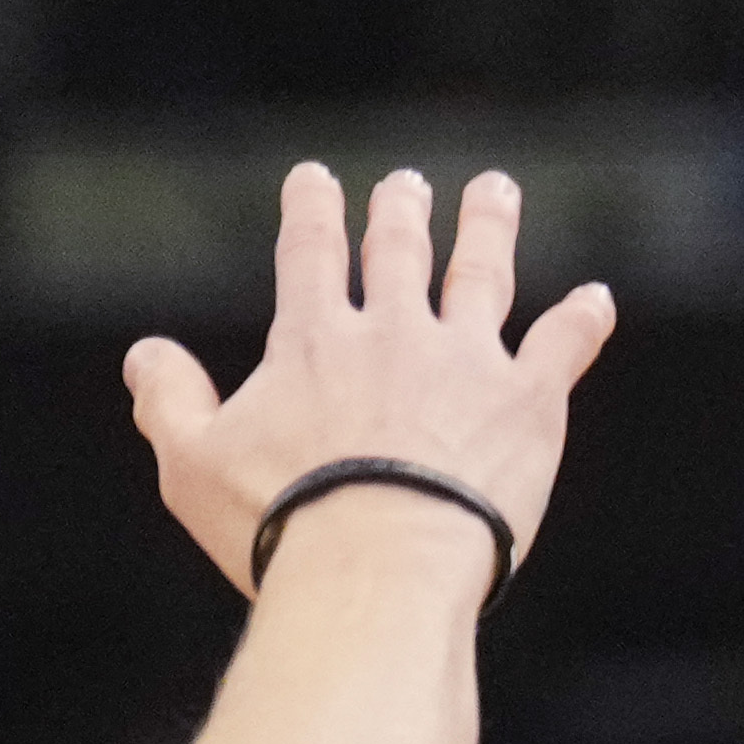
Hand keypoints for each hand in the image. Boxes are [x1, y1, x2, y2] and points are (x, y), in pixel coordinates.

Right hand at [126, 166, 620, 592]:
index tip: (315, 178)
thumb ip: (168, 403)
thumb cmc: (280, 524)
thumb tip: (145, 355)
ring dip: (488, 229)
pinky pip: (561, 346)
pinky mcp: (527, 402)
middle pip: (399, 253)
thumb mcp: (193, 465)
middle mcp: (394, 332)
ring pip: (482, 276)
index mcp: (313, 340)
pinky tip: (598, 300)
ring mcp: (467, 361)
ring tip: (495, 192)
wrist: (380, 564)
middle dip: (401, 213)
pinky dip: (582, 321)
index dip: (312, 211)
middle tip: (407, 185)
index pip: (309, 254)